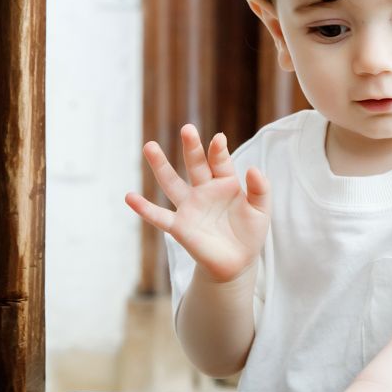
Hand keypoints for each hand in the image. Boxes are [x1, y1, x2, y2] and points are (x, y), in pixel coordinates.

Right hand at [124, 124, 269, 283]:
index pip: (220, 161)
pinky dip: (144, 208)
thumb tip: (253, 169)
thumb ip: (260, 189)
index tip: (218, 139)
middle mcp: (204, 190)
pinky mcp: (179, 226)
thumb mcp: (261, 210)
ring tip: (149, 146)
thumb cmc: (250, 233)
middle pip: (196, 164)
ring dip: (160, 165)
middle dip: (191, 147)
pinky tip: (130, 197)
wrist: (237, 262)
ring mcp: (190, 207)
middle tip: (187, 129)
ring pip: (172, 183)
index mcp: (225, 182)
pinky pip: (159, 216)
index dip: (219, 150)